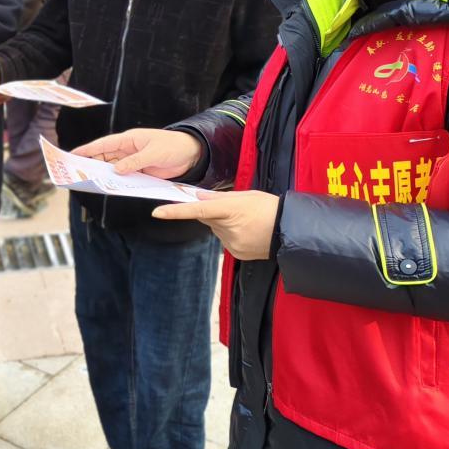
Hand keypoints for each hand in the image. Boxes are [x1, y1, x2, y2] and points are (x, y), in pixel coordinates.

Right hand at [74, 128, 202, 179]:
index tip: (74, 154)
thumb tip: (116, 170)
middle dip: (91, 163)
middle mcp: (129, 149)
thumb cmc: (173, 146)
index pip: (105, 144)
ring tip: (88, 181)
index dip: (89, 149)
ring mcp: (134, 161)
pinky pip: (124, 176)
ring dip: (103, 174)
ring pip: (113, 168)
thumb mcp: (154, 153)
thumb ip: (135, 161)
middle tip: (76, 172)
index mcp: (130, 139)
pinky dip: (117, 181)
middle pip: (105, 157)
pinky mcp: (140, 171)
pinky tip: (109, 187)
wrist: (192, 154)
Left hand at [153, 191, 279, 260]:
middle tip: (236, 210)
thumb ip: (219, 197)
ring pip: (217, 230)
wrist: (291, 230)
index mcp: (229, 210)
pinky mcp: (236, 253)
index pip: (196, 209)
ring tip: (248, 221)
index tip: (157, 212)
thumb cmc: (270, 207)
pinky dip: (232, 235)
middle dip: (215, 213)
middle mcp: (227, 228)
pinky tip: (249, 232)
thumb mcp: (246, 195)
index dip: (175, 211)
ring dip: (225, 224)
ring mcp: (231, 243)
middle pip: (207, 218)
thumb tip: (198, 196)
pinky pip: (226, 240)